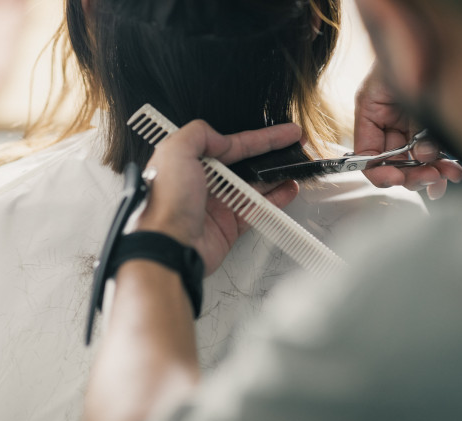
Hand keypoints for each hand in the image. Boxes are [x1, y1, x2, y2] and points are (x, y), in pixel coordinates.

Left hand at [136, 120, 300, 274]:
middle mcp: (203, 183)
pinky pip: (257, 209)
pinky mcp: (227, 226)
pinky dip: (275, 200)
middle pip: (245, 163)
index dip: (258, 138)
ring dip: (277, 176)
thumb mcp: (175, 152)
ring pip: (254, 186)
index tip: (282, 133)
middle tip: (294, 147)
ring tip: (297, 166)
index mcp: (189, 163)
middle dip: (271, 154)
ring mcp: (217, 205)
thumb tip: (221, 138)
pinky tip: (288, 190)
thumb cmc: (164, 203)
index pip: (230, 145)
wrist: (168, 245)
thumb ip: (198, 134)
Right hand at [354, 63, 461, 199]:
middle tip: (429, 177)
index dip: (379, 172)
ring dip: (430, 173)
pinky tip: (450, 169)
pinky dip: (442, 163)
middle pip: (394, 164)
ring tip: (445, 175)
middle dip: (411, 175)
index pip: (367, 156)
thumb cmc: (399, 54)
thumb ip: (405, 123)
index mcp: (370, 117)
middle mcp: (388, 126)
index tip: (396, 178)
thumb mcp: (393, 90)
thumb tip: (424, 154)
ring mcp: (408, 127)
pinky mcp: (428, 127)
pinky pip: (432, 153)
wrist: (420, 37)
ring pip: (414, 163)